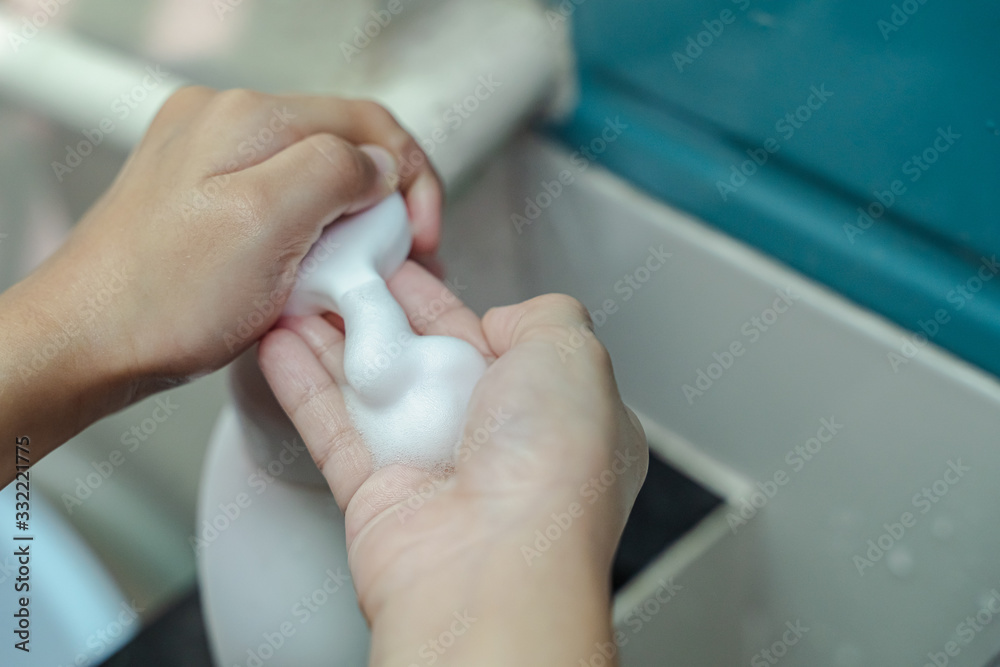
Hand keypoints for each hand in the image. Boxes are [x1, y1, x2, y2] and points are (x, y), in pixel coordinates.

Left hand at [0, 87, 440, 482]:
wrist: (86, 342)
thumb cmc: (162, 298)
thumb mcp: (268, 223)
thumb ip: (335, 172)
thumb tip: (380, 163)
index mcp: (248, 118)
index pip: (368, 122)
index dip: (412, 178)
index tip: (423, 234)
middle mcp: (226, 123)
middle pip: (343, 146)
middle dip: (383, 202)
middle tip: (397, 258)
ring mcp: (210, 157)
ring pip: (314, 175)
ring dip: (349, 221)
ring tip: (352, 272)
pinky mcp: (203, 195)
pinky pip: (280, 200)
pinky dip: (310, 233)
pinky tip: (307, 270)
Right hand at [258, 261, 646, 665]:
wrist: (496, 567)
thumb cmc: (552, 468)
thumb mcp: (574, 355)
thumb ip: (546, 317)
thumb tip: (500, 321)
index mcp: (555, 413)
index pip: (495, 342)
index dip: (447, 301)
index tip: (408, 266)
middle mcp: (496, 444)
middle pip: (425, 359)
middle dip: (383, 312)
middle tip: (345, 268)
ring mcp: (437, 470)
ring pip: (374, 390)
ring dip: (333, 340)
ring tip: (300, 293)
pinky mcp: (381, 497)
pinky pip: (334, 428)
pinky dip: (304, 385)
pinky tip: (278, 344)